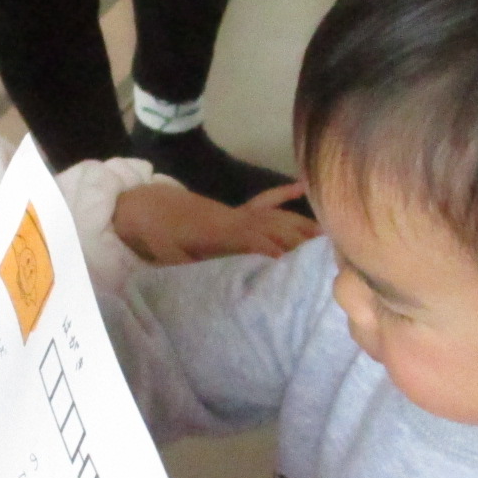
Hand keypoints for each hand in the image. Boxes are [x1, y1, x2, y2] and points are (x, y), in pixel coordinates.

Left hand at [113, 181, 317, 264]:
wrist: (144, 207)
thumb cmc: (156, 235)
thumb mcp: (170, 258)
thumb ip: (193, 272)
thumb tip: (214, 289)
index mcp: (222, 232)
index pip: (259, 244)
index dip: (279, 257)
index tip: (300, 272)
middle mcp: (238, 219)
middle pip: (279, 230)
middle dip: (304, 245)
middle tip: (333, 259)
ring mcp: (239, 213)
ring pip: (279, 217)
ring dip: (304, 227)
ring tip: (333, 238)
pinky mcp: (237, 211)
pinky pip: (266, 201)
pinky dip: (285, 194)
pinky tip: (303, 188)